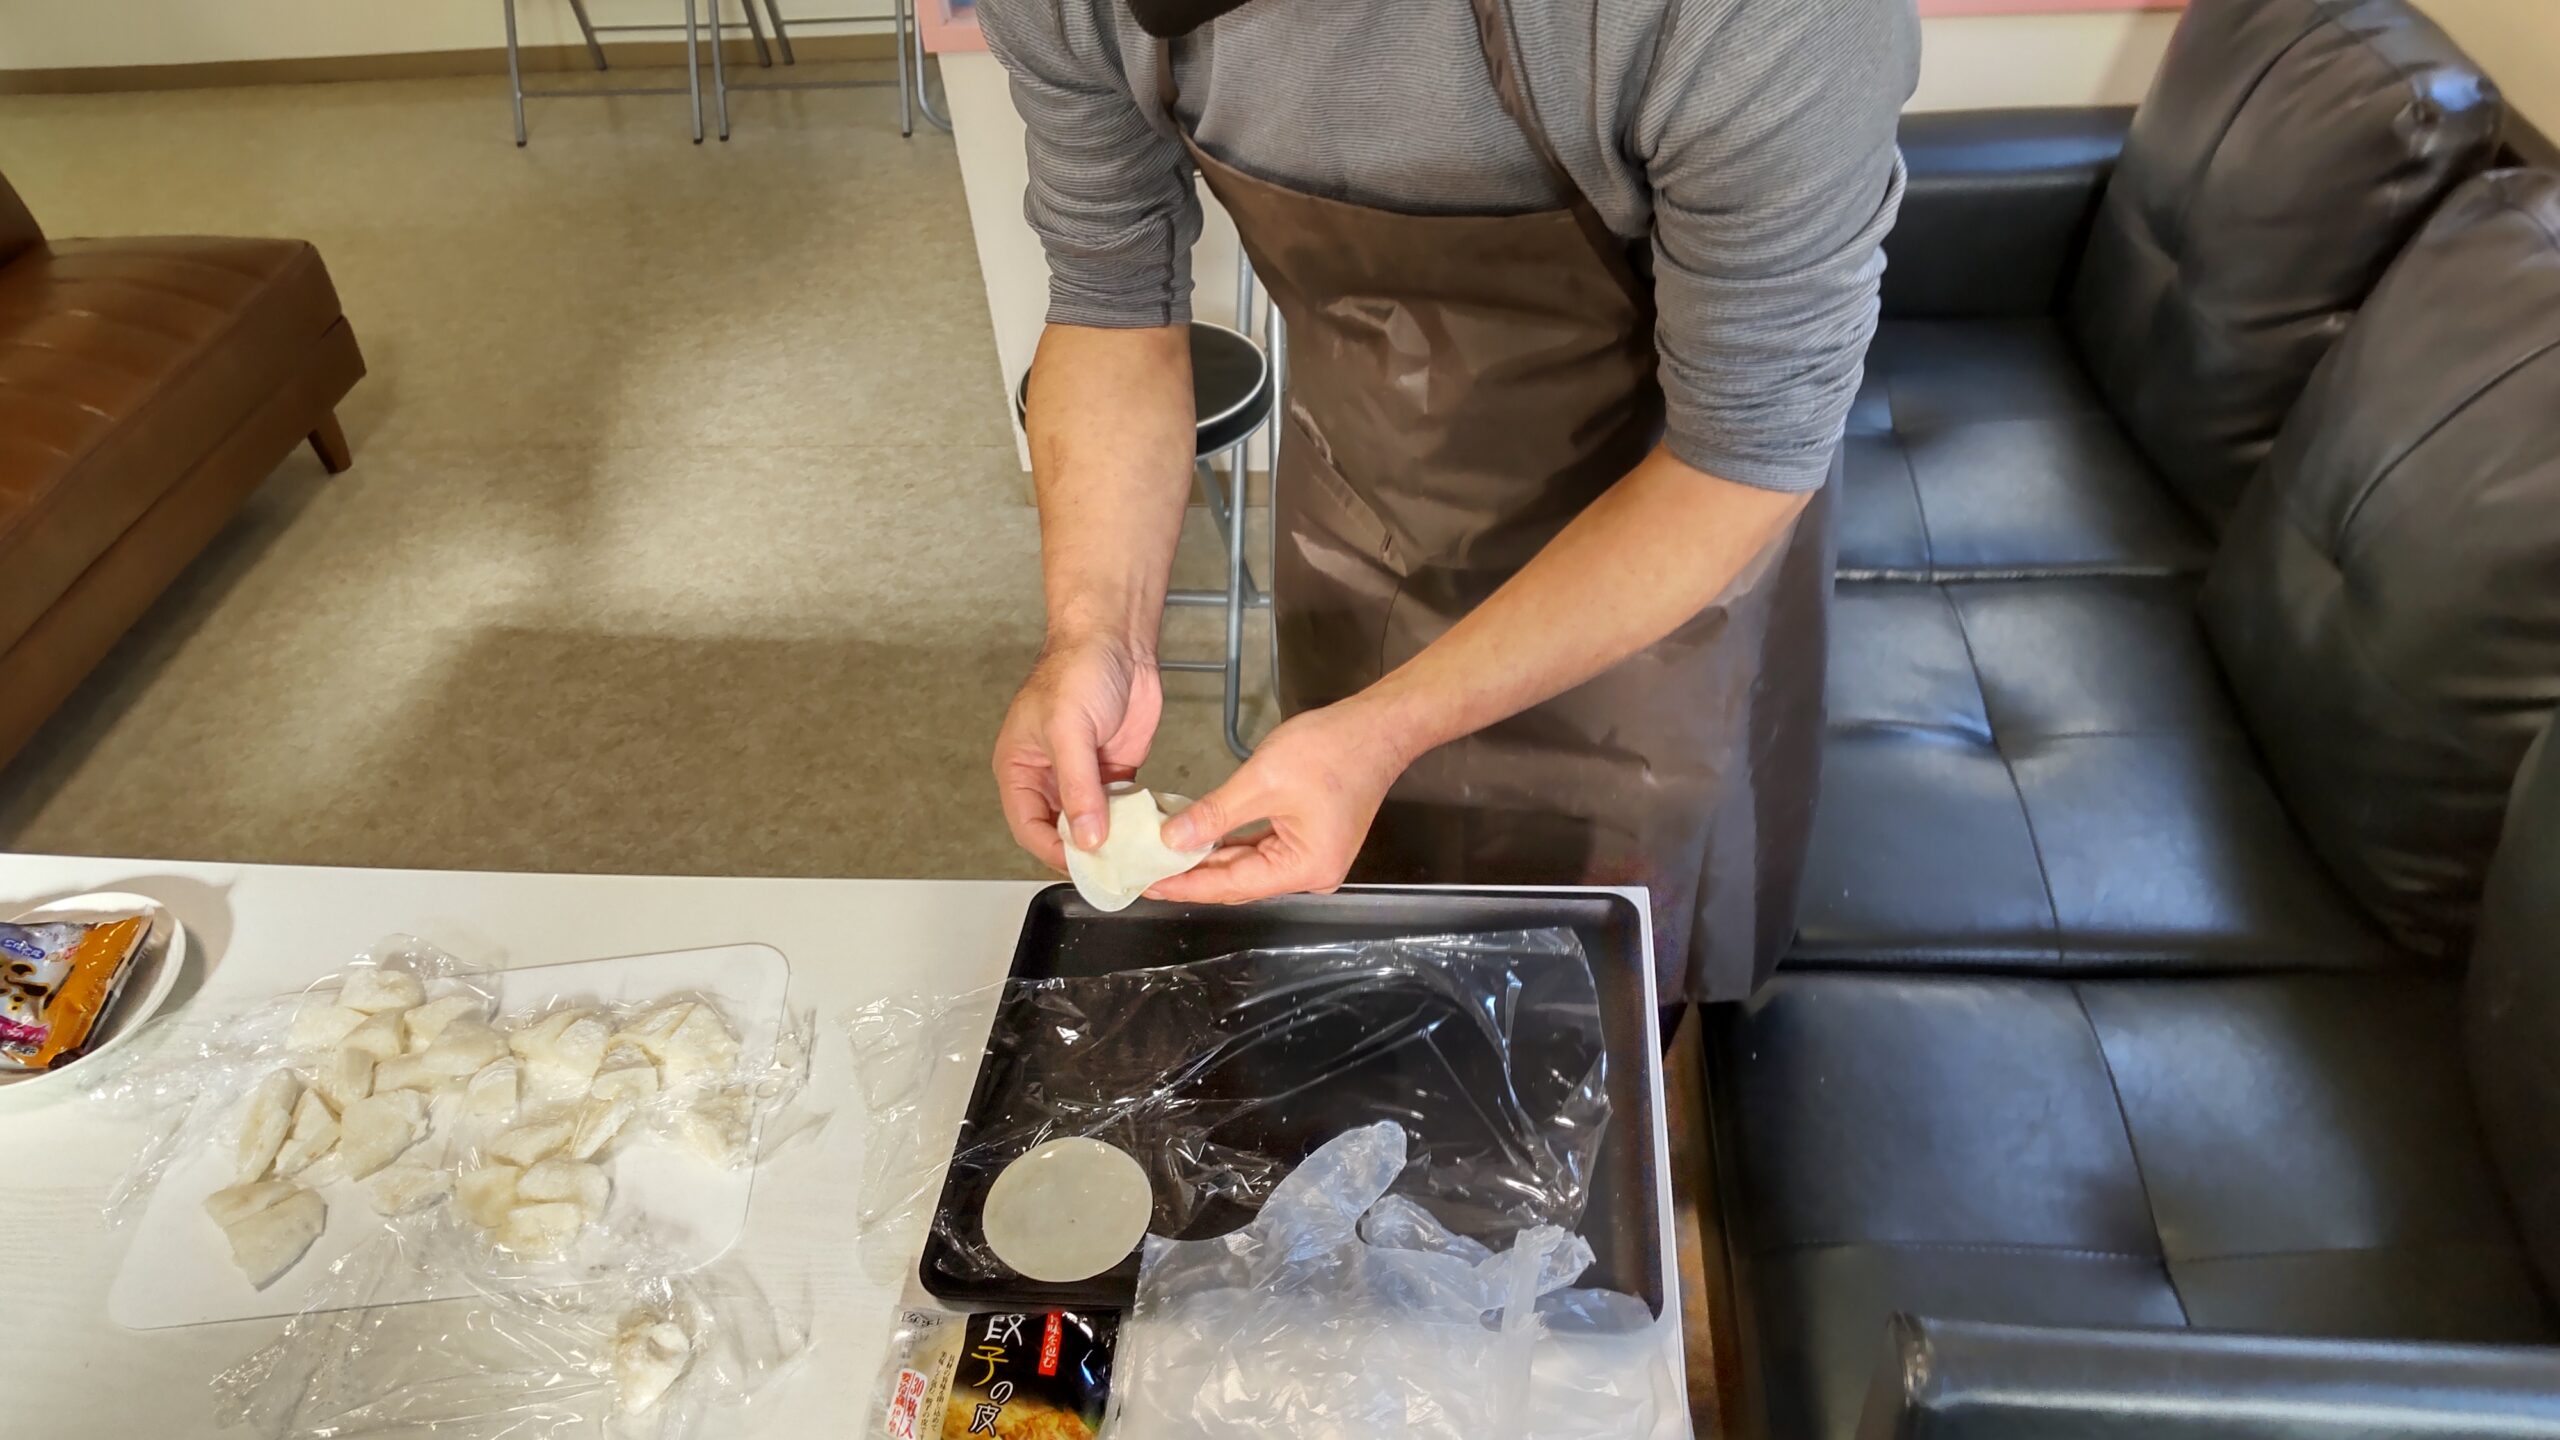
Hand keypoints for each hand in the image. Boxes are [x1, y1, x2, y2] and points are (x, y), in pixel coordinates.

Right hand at [994, 632, 1163, 869]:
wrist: (1118, 639)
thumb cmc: (1077, 670)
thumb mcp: (1069, 731)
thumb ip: (1077, 787)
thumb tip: (1086, 837)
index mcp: (1020, 768)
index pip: (1028, 827)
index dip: (1052, 851)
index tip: (1083, 866)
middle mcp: (1049, 777)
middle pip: (1060, 832)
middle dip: (1084, 852)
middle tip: (1113, 870)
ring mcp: (1084, 776)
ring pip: (1093, 824)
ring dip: (1111, 840)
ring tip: (1134, 858)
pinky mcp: (1115, 771)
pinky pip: (1120, 809)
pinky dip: (1131, 823)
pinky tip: (1148, 834)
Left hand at [1147, 699, 1415, 903]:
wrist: (1378, 726)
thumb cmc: (1329, 750)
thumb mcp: (1262, 781)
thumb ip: (1214, 815)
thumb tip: (1171, 841)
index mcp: (1304, 868)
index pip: (1232, 885)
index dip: (1185, 885)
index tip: (1145, 883)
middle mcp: (1311, 874)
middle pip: (1240, 881)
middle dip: (1193, 875)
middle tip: (1144, 872)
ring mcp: (1312, 859)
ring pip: (1249, 866)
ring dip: (1209, 860)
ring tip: (1162, 858)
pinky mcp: (1310, 840)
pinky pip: (1262, 849)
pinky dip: (1231, 844)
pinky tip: (1198, 840)